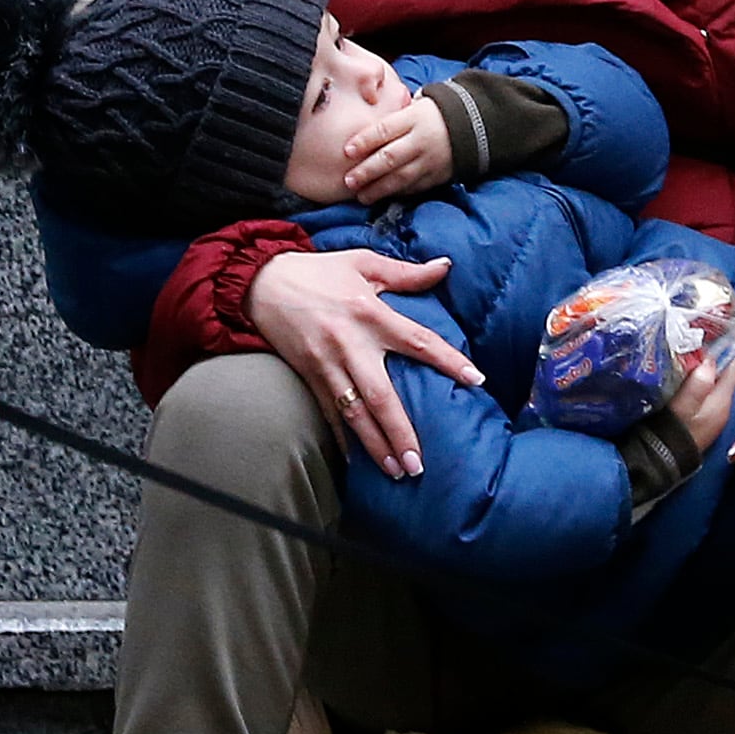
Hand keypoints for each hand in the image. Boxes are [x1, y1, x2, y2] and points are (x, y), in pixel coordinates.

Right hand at [248, 245, 484, 479]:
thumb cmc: (317, 270)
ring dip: (375, 445)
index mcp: (370, 314)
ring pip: (354, 413)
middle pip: (382, 396)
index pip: (418, 341)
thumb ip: (406, 272)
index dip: (448, 360)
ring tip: (396, 471)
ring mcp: (326, 364)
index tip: (475, 380)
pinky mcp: (308, 375)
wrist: (259, 282)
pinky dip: (342, 438)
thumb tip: (446, 266)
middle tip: (419, 463)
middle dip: (401, 432)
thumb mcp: (363, 262)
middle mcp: (350, 344)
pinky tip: (356, 461)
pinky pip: (328, 413)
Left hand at [340, 91, 452, 204]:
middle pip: (390, 157)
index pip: (385, 129)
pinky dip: (397, 193)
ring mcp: (430, 160)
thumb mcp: (416, 106)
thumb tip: (365, 130)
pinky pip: (415, 187)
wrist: (475, 125)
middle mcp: (421, 140)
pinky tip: (382, 197)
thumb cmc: (434, 114)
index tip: (347, 151)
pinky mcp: (438, 175)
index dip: (364, 141)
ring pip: (401, 177)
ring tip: (361, 196)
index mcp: (414, 118)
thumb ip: (394, 119)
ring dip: (379, 189)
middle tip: (348, 181)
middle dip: (367, 171)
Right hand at [665, 344, 734, 459]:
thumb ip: (698, 383)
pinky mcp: (697, 422)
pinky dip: (690, 384)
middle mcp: (720, 408)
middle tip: (685, 343)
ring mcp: (709, 416)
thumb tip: (709, 359)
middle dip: (706, 357)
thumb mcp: (684, 407)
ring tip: (677, 356)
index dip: (719, 347)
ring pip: (708, 383)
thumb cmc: (671, 433)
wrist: (657, 464)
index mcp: (722, 401)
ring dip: (696, 371)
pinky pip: (698, 394)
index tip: (701, 335)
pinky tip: (674, 379)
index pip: (731, 365)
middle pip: (720, 373)